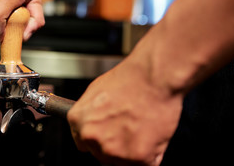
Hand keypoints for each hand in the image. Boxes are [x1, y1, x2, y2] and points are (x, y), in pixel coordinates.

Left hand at [67, 44, 183, 165]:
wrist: (154, 76)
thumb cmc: (130, 78)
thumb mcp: (96, 89)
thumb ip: (89, 113)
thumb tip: (93, 122)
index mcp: (80, 121)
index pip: (84, 144)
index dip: (99, 139)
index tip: (108, 135)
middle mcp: (93, 138)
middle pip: (103, 155)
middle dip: (116, 145)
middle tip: (129, 127)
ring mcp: (115, 151)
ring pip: (122, 162)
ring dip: (132, 151)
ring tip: (142, 128)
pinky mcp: (138, 158)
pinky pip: (145, 164)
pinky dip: (151, 154)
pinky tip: (152, 134)